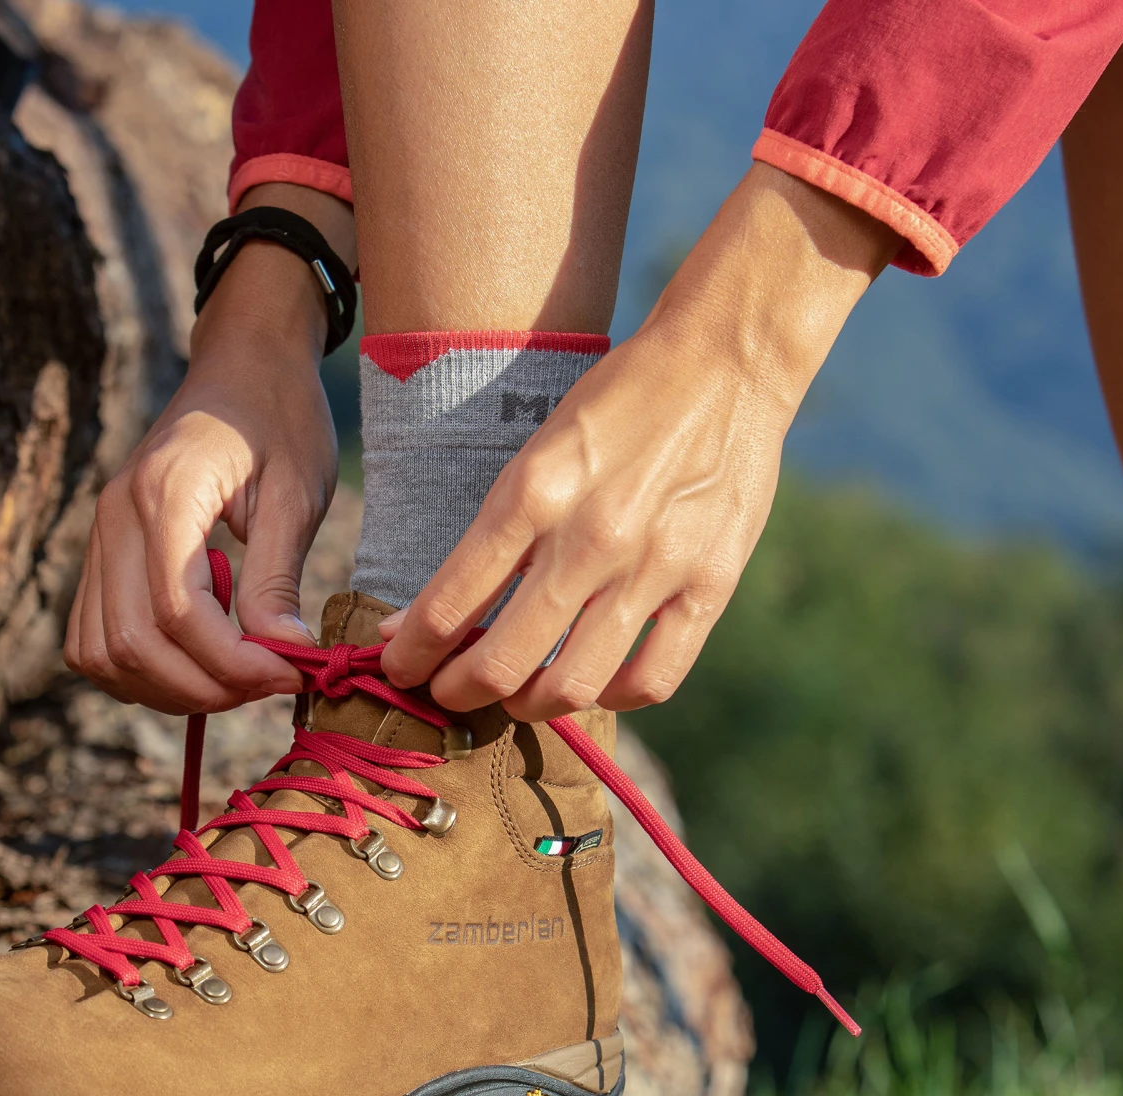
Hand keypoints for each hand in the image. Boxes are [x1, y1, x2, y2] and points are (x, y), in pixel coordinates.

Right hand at [65, 187, 354, 714]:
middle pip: (132, 643)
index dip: (235, 663)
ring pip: (102, 653)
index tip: (292, 676)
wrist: (244, 363)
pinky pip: (94, 638)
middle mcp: (114, 517)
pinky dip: (140, 671)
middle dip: (204, 686)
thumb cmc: (280, 417)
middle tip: (269, 686)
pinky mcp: (101, 553)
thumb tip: (282, 655)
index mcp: (165, 493)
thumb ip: (278, 576)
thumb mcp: (296, 492)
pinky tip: (198, 662)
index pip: (179, 612)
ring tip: (236, 677)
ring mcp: (99, 536)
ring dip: (169, 688)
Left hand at [378, 164, 901, 720]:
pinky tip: (595, 684)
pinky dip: (612, 697)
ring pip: (572, 685)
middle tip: (446, 693)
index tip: (397, 666)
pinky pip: (652, 680)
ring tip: (515, 695)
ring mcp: (653, 568)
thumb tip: (425, 615)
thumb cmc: (616, 404)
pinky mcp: (709, 586)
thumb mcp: (537, 453)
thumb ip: (493, 536)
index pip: (448, 606)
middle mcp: (589, 539)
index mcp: (533, 494)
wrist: (725, 363)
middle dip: (455, 692)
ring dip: (527, 705)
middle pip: (501, 663)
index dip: (410, 654)